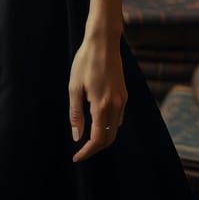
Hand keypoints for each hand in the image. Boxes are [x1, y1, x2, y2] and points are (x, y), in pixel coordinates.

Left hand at [68, 27, 126, 162]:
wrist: (103, 42)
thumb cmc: (85, 62)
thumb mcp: (74, 87)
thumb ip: (76, 114)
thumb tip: (77, 137)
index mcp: (101, 105)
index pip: (97, 139)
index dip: (87, 152)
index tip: (76, 157)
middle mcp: (116, 105)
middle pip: (109, 138)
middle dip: (96, 148)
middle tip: (81, 152)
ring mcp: (122, 100)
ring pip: (115, 129)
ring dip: (103, 137)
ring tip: (87, 138)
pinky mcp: (124, 94)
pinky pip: (119, 117)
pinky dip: (109, 126)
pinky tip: (97, 122)